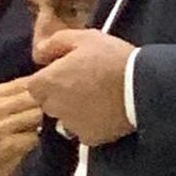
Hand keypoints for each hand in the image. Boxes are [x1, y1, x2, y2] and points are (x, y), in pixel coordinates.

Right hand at [0, 78, 42, 175]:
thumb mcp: (1, 112)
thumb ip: (21, 96)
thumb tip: (51, 82)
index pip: (29, 80)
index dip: (44, 90)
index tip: (45, 101)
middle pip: (36, 96)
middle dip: (43, 107)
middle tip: (37, 122)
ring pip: (37, 114)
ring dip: (39, 126)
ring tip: (28, 134)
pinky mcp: (7, 144)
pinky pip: (34, 137)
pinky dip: (34, 143)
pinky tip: (24, 147)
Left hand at [26, 29, 135, 145]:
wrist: (142, 87)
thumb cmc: (111, 58)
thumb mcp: (84, 37)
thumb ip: (55, 43)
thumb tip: (39, 53)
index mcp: (50, 81)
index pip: (33, 86)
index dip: (47, 79)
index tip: (64, 73)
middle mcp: (55, 106)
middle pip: (47, 102)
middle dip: (58, 94)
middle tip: (81, 82)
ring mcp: (71, 124)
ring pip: (64, 117)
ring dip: (72, 109)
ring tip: (95, 96)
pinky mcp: (89, 138)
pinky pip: (82, 130)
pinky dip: (89, 122)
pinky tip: (104, 110)